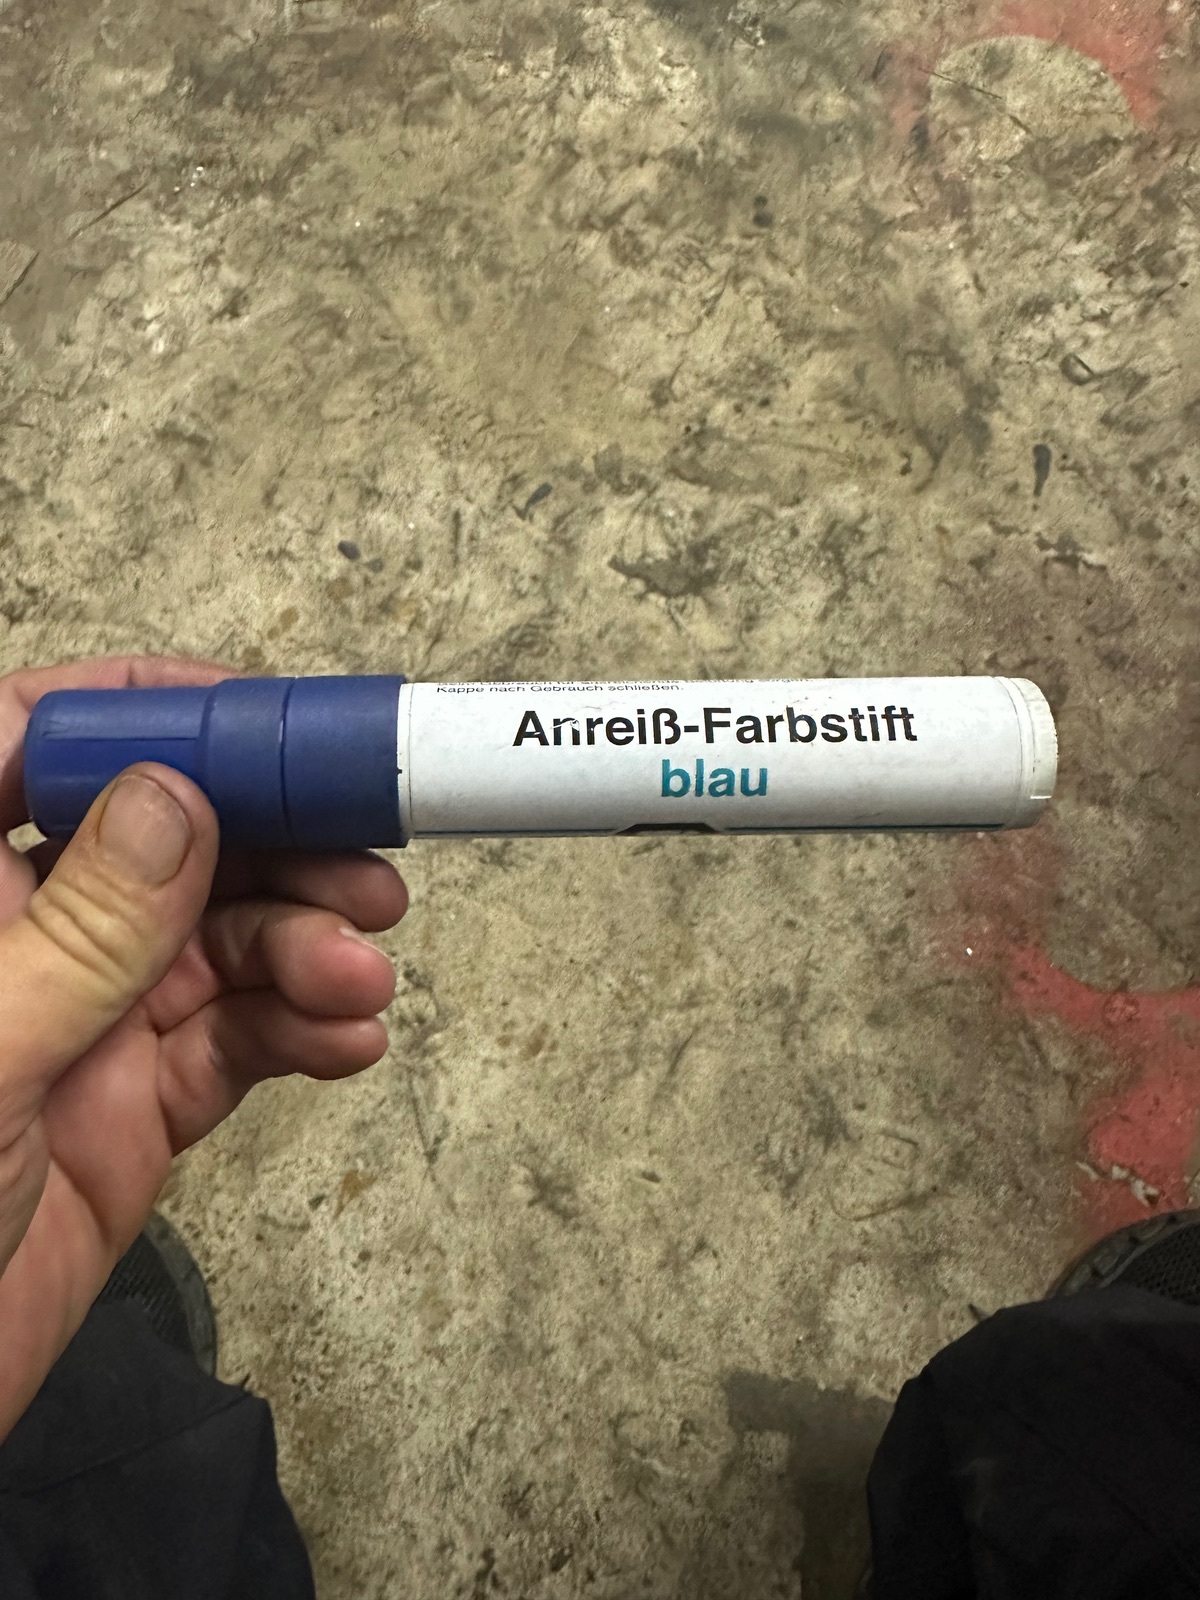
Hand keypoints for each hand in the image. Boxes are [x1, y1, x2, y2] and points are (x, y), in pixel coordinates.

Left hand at [0, 655, 406, 1436]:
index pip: (31, 744)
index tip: (260, 716)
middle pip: (166, 843)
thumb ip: (82, 928)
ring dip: (304, 950)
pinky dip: (301, 1033)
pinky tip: (349, 1041)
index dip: (144, 710)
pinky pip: (237, 1042)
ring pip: (219, 944)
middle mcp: (23, 938)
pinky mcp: (138, 1102)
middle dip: (273, 848)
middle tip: (369, 867)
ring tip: (362, 980)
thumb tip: (172, 793)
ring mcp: (86, 1019)